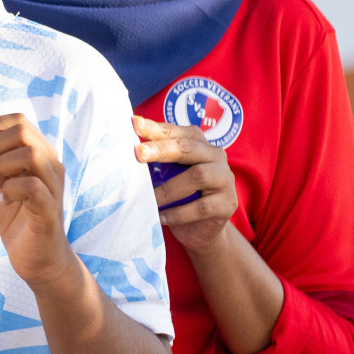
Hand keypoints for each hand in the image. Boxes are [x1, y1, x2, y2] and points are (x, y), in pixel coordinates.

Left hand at [0, 114, 72, 286]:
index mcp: (39, 154)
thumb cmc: (19, 219)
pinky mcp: (49, 209)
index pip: (19, 120)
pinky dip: (11, 190)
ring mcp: (53, 186)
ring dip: (3, 166)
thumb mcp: (0, 184)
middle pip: (23, 131)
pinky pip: (32, 186)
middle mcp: (50, 165)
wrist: (38, 259)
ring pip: (30, 153)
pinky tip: (4, 202)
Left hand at [132, 115, 238, 254]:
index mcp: (198, 143)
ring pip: (198, 176)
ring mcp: (225, 178)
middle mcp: (215, 155)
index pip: (175, 131)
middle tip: (138, 154)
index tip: (134, 124)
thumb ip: (153, 162)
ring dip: (169, 188)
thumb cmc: (178, 196)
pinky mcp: (228, 203)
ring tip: (149, 198)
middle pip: (188, 148)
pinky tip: (161, 217)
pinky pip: (202, 206)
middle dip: (161, 149)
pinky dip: (179, 213)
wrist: (200, 229)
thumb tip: (126, 154)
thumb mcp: (165, 175)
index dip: (155, 128)